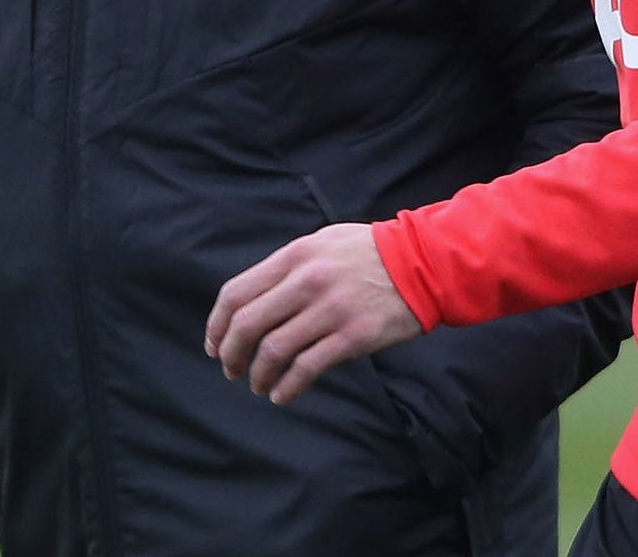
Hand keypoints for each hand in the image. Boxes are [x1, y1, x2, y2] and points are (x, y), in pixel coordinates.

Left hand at [205, 222, 422, 403]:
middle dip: (231, 354)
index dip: (217, 325)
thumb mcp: (322, 243)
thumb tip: (254, 299)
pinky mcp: (353, 336)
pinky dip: (288, 387)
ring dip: (258, 375)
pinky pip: (307, 368)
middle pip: (248, 324)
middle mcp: (307, 281)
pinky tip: (283, 394)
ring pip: (274, 350)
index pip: (237, 293)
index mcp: (294, 256)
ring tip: (259, 386)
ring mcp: (330, 310)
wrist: (423, 263)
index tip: (214, 345)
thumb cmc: (369, 253)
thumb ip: (288, 267)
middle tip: (231, 370)